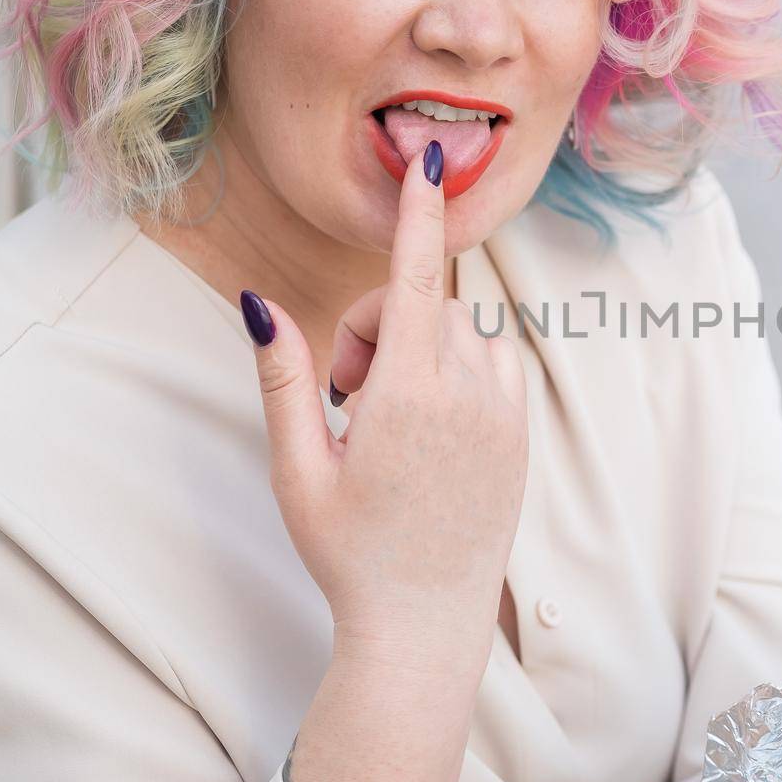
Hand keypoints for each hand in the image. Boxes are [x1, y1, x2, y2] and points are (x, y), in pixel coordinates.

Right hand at [241, 139, 528, 636]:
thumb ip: (283, 378)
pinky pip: (498, 363)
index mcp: (408, 395)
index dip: (419, 213)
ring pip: (465, 331)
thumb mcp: (297, 468)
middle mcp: (469, 395)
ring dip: (422, 348)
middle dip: (380, 328)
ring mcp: (505, 416)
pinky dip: (462, 368)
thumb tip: (258, 302)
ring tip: (387, 419)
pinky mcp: (522, 436)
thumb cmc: (348, 551)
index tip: (432, 157)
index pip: (415, 278)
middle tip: (347, 399)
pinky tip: (431, 427)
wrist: (424, 625)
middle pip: (426, 306)